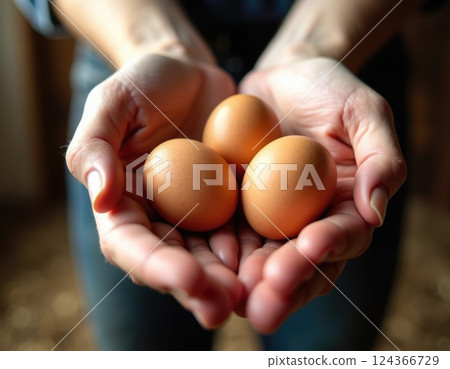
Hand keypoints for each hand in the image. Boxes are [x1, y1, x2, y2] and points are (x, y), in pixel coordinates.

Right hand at [66, 53, 242, 327]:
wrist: (191, 75)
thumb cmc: (146, 85)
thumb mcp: (112, 102)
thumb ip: (95, 147)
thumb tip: (101, 199)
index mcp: (123, 206)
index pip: (131, 246)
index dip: (155, 266)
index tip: (187, 277)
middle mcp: (161, 221)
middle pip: (175, 264)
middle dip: (200, 288)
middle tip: (227, 304)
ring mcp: (198, 217)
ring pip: (213, 258)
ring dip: (234, 280)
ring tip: (257, 292)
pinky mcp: (231, 206)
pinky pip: (245, 231)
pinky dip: (259, 248)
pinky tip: (278, 260)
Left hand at [237, 57, 406, 332]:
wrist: (280, 78)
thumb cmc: (328, 90)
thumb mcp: (363, 112)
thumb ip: (379, 158)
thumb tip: (375, 211)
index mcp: (345, 206)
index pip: (343, 234)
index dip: (329, 243)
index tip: (311, 246)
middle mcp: (308, 220)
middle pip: (301, 261)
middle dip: (285, 281)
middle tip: (265, 300)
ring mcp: (270, 217)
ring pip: (263, 256)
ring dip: (251, 278)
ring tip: (236, 294)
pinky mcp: (238, 207)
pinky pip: (229, 231)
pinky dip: (221, 249)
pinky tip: (209, 262)